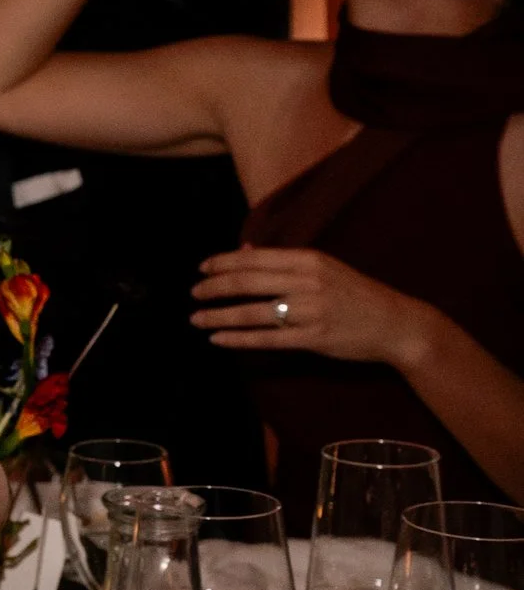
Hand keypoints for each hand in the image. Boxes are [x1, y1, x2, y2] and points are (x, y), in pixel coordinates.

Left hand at [192, 244, 428, 366]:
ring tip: (196, 319)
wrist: (396, 323)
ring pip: (252, 312)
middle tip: (193, 294)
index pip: (254, 258)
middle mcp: (306, 281)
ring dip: (219, 316)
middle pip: (247, 282)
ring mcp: (310, 310)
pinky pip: (267, 339)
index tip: (201, 269)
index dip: (222, 263)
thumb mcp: (323, 267)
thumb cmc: (356, 294)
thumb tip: (243, 250)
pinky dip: (239, 339)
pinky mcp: (314, 337)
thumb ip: (283, 260)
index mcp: (308, 259)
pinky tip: (219, 339)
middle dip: (213, 288)